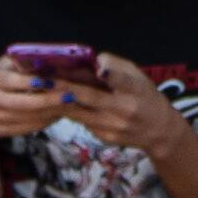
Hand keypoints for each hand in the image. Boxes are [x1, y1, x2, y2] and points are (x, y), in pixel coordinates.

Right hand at [0, 56, 69, 142]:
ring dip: (52, 112)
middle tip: (71, 96)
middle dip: (51, 100)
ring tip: (69, 105)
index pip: (14, 81)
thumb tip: (48, 61)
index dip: (35, 82)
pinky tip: (57, 115)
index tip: (55, 81)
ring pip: (29, 117)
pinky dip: (45, 122)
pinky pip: (27, 128)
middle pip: (25, 103)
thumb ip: (18, 64)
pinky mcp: (1, 131)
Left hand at [56, 63, 195, 168]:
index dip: (109, 72)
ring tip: (39, 88)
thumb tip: (91, 60)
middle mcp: (123, 108)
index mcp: (134, 88)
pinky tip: (52, 103)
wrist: (158, 130)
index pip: (121, 78)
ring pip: (78, 111)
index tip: (95, 67)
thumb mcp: (137, 75)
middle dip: (63, 86)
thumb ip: (115, 66)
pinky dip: (66, 111)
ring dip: (57, 100)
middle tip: (42, 77)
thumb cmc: (144, 95)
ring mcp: (113, 125)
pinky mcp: (104, 137)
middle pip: (89, 96)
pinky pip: (81, 122)